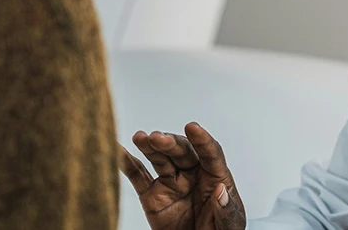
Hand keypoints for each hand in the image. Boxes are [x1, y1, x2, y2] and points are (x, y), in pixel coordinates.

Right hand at [119, 122, 247, 229]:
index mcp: (215, 178)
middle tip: (158, 139)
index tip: (193, 128)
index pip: (210, 154)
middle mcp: (192, 175)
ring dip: (150, 146)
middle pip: (182, 152)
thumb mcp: (229, 227)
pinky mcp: (152, 195)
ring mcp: (171, 183)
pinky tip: (118, 149)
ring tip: (141, 138)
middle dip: (170, 143)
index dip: (202, 140)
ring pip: (160, 159)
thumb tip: (221, 191)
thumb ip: (226, 210)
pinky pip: (138, 175)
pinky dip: (126, 162)